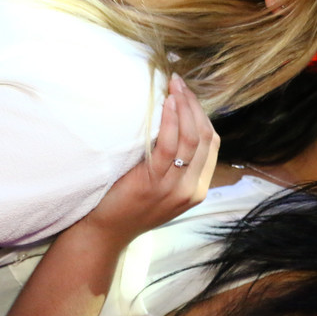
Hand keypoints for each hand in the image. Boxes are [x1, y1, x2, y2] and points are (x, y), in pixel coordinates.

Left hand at [82, 74, 218, 245]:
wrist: (104, 232)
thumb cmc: (127, 204)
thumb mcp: (161, 186)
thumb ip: (174, 164)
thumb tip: (174, 123)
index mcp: (197, 188)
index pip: (212, 144)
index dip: (202, 114)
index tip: (187, 94)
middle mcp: (191, 189)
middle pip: (205, 137)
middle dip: (195, 106)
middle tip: (180, 83)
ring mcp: (174, 188)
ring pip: (191, 139)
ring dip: (184, 108)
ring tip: (174, 87)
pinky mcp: (153, 183)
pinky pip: (168, 146)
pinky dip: (170, 122)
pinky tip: (166, 104)